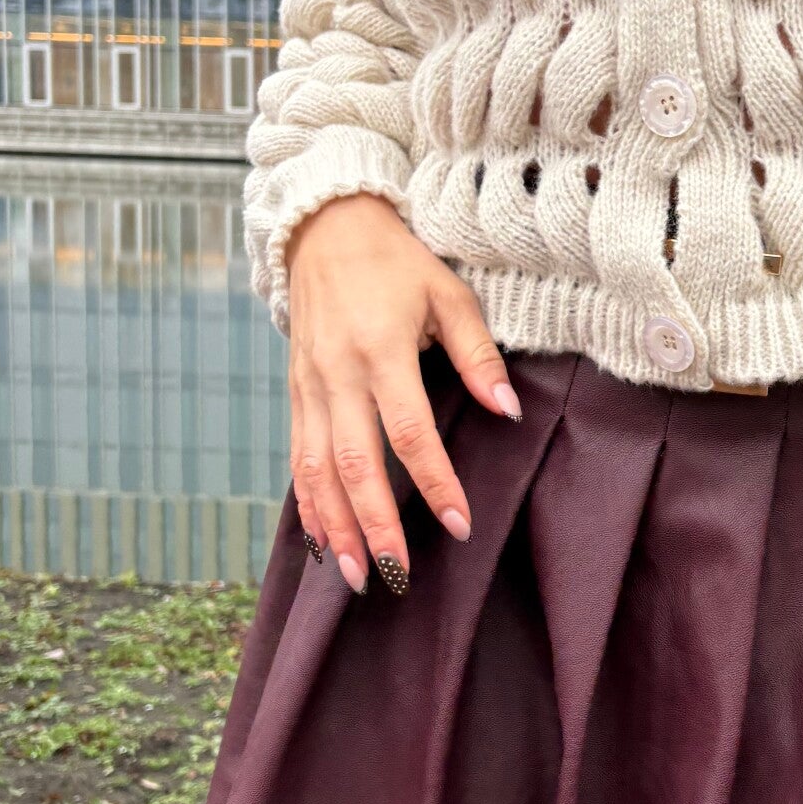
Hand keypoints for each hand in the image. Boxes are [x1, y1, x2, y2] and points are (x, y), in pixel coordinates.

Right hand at [284, 193, 522, 594]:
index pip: (410, 432)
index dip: (434, 483)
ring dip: (336, 527)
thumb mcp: (448, 294)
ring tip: (356, 576)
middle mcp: (337, 374)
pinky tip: (322, 540)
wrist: (324, 227)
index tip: (459, 525)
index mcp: (382, 350)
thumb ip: (477, 355)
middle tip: (396, 575)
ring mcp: (309, 385)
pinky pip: (298, 456)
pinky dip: (309, 502)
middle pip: (356, 463)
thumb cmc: (397, 262)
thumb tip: (508, 410)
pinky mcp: (294, 391)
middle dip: (375, 525)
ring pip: (317, 470)